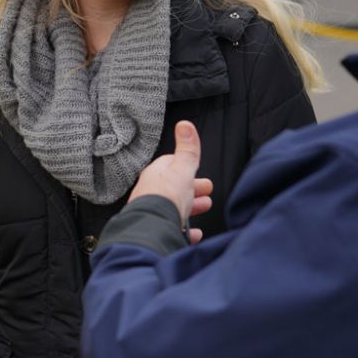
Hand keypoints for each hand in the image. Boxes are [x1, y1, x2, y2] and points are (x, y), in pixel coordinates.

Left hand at [129, 121, 213, 243]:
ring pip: (174, 206)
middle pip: (175, 187)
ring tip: (204, 207)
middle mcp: (151, 192)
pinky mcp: (157, 229)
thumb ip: (187, 150)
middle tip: (207, 192)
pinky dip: (186, 229)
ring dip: (191, 207)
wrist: (151, 227)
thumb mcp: (182, 169)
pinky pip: (173, 227)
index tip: (200, 171)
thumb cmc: (165, 197)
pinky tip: (194, 233)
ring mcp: (152, 211)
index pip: (172, 165)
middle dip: (193, 188)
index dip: (188, 168)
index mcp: (156, 175)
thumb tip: (185, 125)